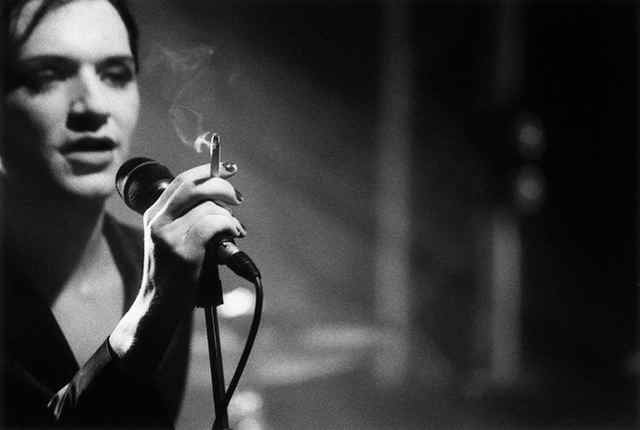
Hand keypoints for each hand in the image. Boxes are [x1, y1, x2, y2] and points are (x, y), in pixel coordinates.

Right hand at [109, 162, 244, 370]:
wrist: (157, 307)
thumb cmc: (174, 273)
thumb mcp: (174, 238)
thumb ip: (189, 217)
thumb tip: (222, 196)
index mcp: (155, 214)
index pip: (182, 180)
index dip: (209, 170)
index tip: (229, 169)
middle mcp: (158, 221)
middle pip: (194, 186)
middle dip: (222, 187)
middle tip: (238, 200)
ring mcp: (168, 236)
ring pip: (209, 208)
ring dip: (230, 217)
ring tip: (235, 231)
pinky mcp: (183, 252)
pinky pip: (214, 225)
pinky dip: (229, 227)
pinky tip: (233, 236)